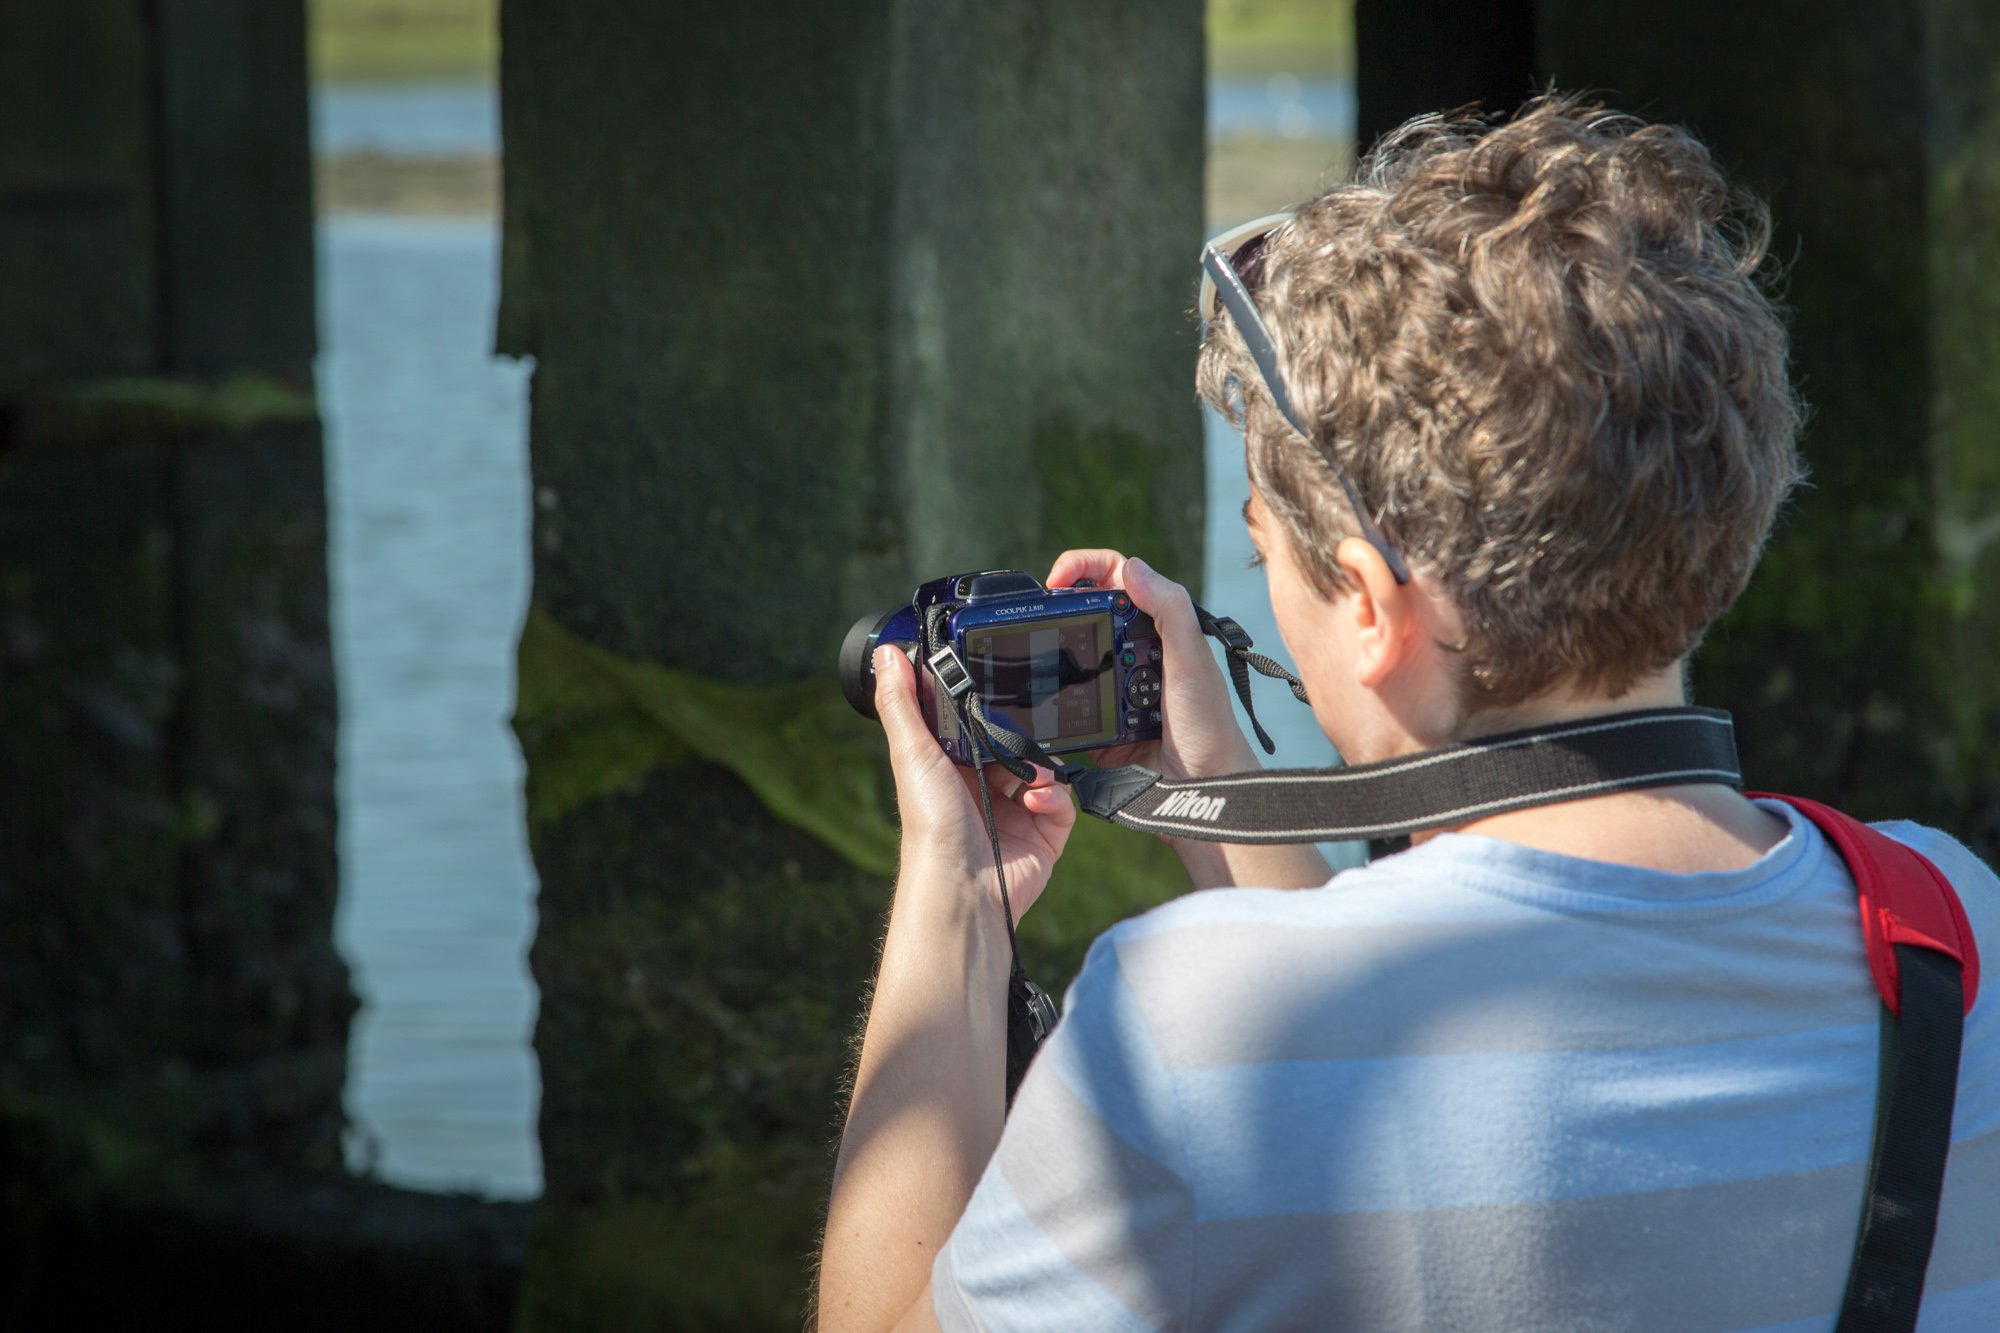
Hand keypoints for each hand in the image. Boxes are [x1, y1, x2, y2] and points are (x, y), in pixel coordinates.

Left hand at [873, 645, 1075, 917]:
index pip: (974, 723)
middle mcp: (982, 787)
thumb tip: (887, 653)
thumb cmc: (931, 825)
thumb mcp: (912, 753)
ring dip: (1041, 763)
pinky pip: (1063, 799)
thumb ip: (902, 702)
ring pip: (1043, 767)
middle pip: (1014, 742)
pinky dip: (1056, 793)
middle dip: (1023, 734)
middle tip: (1020, 730)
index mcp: (950, 767)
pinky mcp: (1044, 832)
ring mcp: (1015, 810)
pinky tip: (1038, 797)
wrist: (964, 885)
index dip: (986, 705)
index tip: (997, 682)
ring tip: (1030, 771)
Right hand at [1045, 549, 1262, 782]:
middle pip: (1085, 612)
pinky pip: (1065, 701)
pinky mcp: (1096, 719)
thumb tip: (1132, 567)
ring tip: (1040, 654)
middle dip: (1059, 607)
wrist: (1200, 788)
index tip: (1057, 579)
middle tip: (1039, 615)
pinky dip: (1052, 698)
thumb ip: (1170, 610)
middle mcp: (1134, 651)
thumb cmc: (1209, 725)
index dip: (1084, 567)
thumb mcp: (1191, 661)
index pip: (1117, 579)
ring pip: (1070, 655)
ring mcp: (1113, 685)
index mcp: (1158, 627)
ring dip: (1055, 654)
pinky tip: (1044, 695)